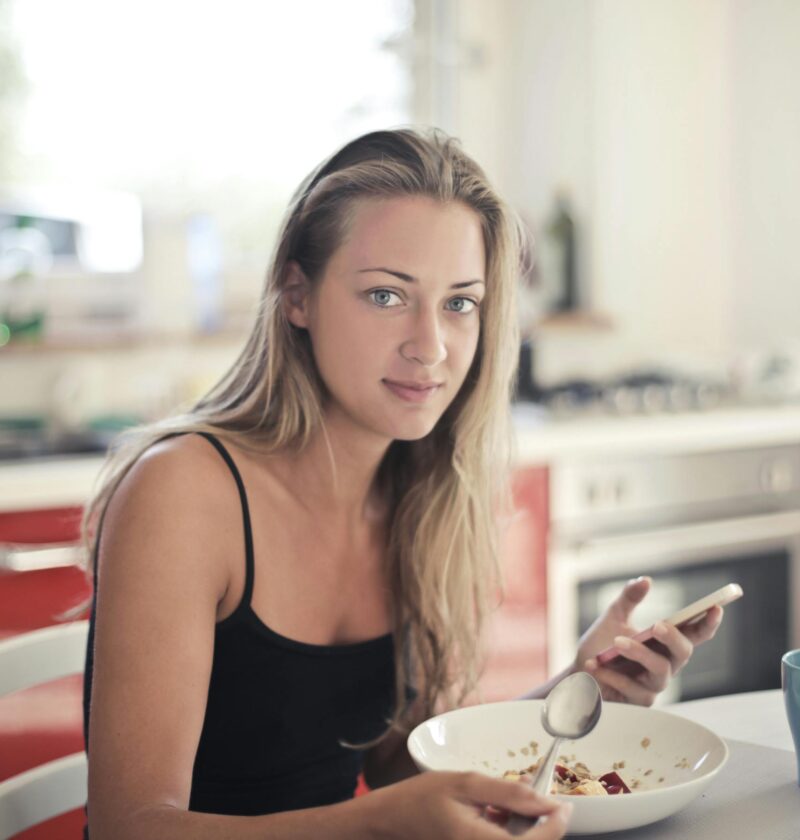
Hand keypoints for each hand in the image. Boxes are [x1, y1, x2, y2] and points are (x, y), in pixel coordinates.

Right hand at [372, 770, 571, 838]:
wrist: (390, 823)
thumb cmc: (421, 799)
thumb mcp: (465, 784)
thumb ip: (508, 792)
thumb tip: (547, 801)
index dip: (556, 826)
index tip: (563, 803)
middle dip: (540, 826)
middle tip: (534, 797)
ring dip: (524, 829)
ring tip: (507, 801)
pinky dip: (508, 832)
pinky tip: (495, 812)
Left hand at [574, 576, 722, 704]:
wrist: (578, 672)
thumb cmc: (601, 645)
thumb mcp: (613, 617)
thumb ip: (629, 598)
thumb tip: (645, 580)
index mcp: (664, 642)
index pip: (694, 634)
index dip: (708, 623)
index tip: (716, 608)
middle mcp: (666, 664)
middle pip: (684, 653)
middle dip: (673, 637)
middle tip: (657, 625)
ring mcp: (654, 684)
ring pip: (660, 670)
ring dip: (639, 653)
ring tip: (616, 642)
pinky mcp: (639, 701)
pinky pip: (633, 689)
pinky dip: (613, 675)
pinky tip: (595, 665)